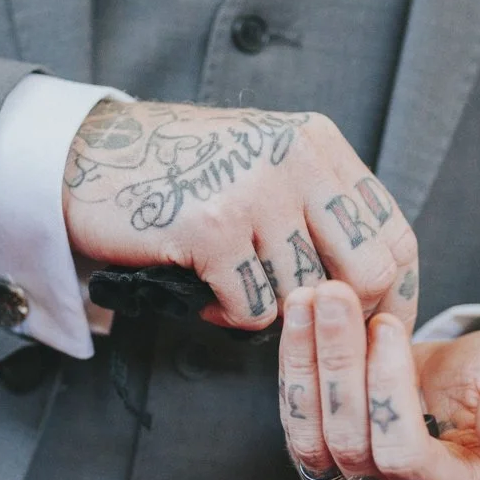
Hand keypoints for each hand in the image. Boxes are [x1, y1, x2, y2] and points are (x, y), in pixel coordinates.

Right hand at [62, 102, 417, 330]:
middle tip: (306, 327)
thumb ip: (319, 207)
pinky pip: (255, 309)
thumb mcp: (266, 164)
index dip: (396, 296)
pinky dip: (230, 317)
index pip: (395, 235)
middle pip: (369, 273)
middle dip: (343, 318)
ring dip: (271, 312)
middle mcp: (297, 159)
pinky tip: (203, 293)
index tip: (379, 333)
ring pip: (307, 297)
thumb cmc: (180, 173)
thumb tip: (377, 285)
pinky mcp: (213, 226)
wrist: (82, 156)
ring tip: (232, 290)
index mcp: (319, 145)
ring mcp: (256, 190)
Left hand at [277, 281, 479, 479]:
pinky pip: (295, 429)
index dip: (389, 388)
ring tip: (307, 300)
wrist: (464, 393)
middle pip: (351, 445)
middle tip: (334, 294)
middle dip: (339, 362)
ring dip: (305, 363)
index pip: (406, 454)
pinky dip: (293, 371)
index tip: (387, 324)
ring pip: (310, 440)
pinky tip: (299, 320)